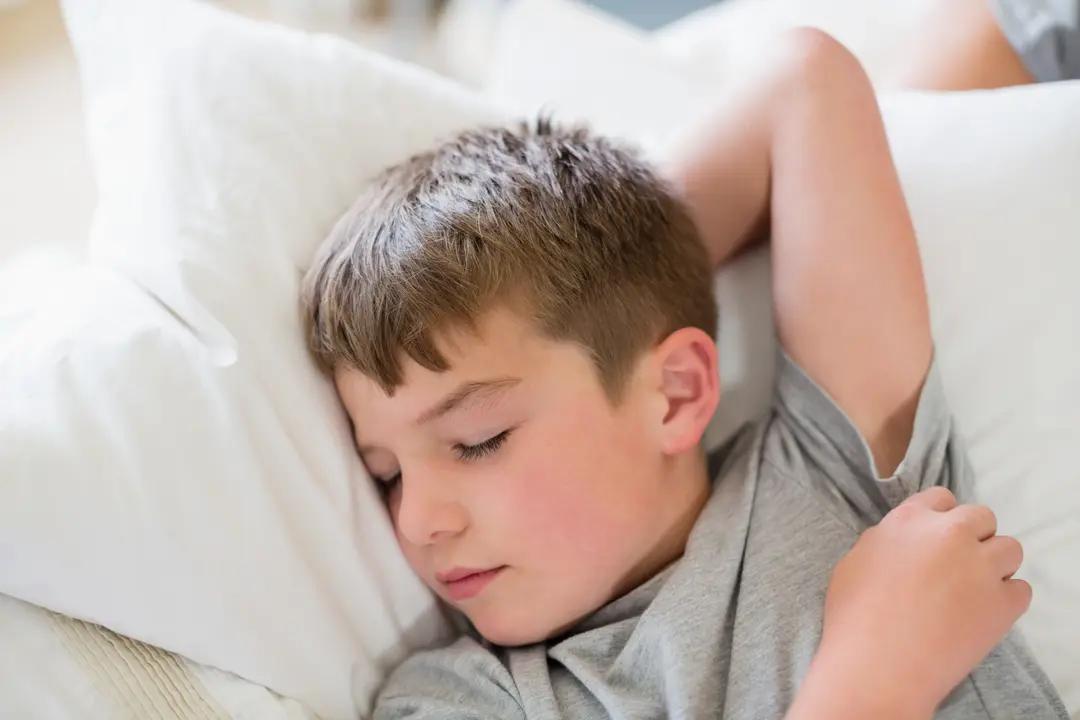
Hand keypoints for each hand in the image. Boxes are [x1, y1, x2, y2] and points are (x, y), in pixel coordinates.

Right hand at [797, 487, 1030, 718]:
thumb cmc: (853, 617)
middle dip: (974, 538)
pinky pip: (1021, 590)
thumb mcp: (854, 562)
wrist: (877, 666)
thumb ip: (885, 542)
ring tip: (974, 591)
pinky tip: (982, 615)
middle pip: (983, 517)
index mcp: (909, 520)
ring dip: (996, 565)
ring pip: (1011, 549)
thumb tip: (903, 544)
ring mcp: (980, 567)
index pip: (942, 498)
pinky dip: (1006, 600)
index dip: (942, 518)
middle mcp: (949, 534)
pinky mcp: (1003, 604)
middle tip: (958, 567)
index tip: (938, 539)